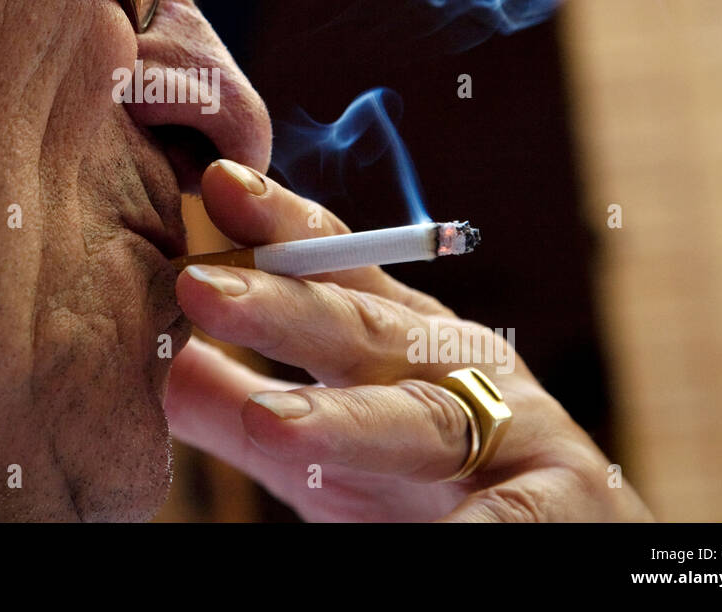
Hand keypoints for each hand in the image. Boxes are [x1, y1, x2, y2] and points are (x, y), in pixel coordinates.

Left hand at [165, 160, 653, 521]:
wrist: (567, 537)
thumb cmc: (423, 482)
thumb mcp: (324, 438)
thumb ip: (237, 404)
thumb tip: (154, 362)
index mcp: (396, 339)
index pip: (333, 268)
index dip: (278, 224)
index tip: (217, 182)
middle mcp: (451, 368)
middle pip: (362, 330)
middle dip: (282, 307)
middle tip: (200, 287)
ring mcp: (510, 432)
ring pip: (423, 422)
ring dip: (349, 422)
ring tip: (273, 428)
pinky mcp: (559, 503)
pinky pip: (510, 521)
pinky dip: (475, 528)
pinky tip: (434, 538)